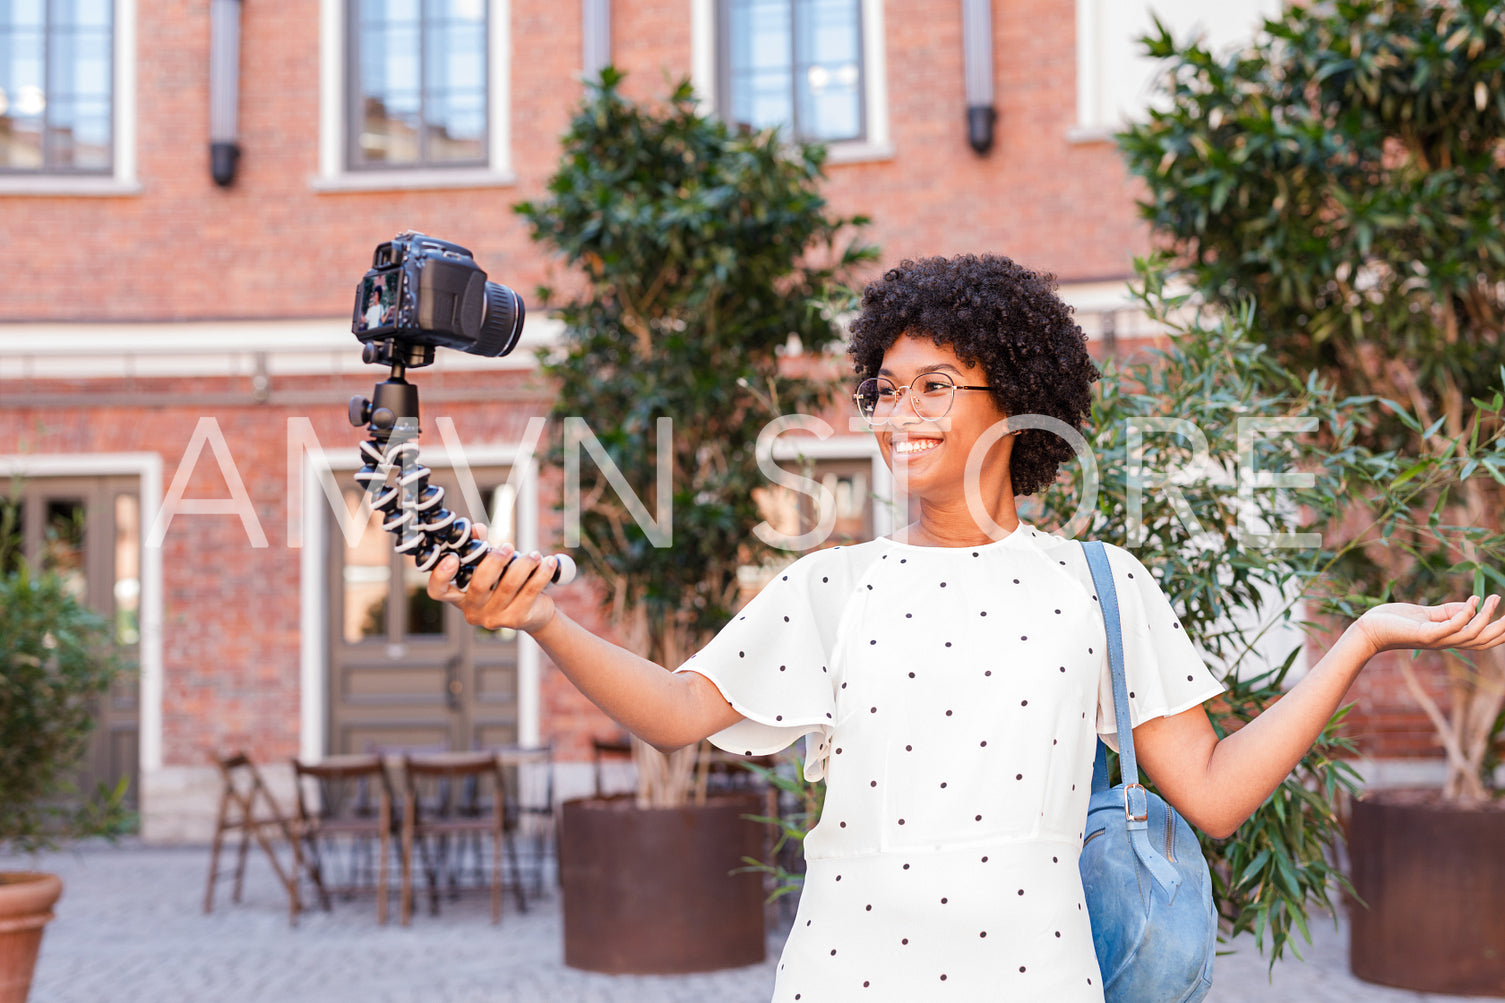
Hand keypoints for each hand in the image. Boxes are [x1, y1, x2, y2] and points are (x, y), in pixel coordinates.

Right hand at [426, 524, 559, 633]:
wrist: (534, 613)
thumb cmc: (505, 585)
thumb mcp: (491, 568)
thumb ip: (480, 548)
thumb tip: (477, 528)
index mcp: (459, 597)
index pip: (438, 591)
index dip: (441, 575)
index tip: (452, 557)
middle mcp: (473, 611)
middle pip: (479, 584)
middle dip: (495, 560)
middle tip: (508, 546)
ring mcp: (494, 618)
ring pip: (508, 585)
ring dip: (524, 563)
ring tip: (534, 554)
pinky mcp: (517, 619)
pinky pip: (530, 591)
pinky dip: (541, 573)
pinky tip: (549, 562)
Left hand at [1355, 594, 1504, 656]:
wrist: (1369, 628)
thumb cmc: (1395, 621)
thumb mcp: (1427, 614)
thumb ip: (1448, 611)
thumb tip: (1473, 604)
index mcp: (1448, 637)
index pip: (1481, 639)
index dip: (1499, 632)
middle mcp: (1445, 641)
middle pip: (1482, 640)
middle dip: (1501, 629)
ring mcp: (1436, 640)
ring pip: (1471, 634)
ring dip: (1487, 617)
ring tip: (1495, 599)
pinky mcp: (1424, 634)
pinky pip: (1451, 627)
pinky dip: (1465, 614)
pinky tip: (1473, 601)